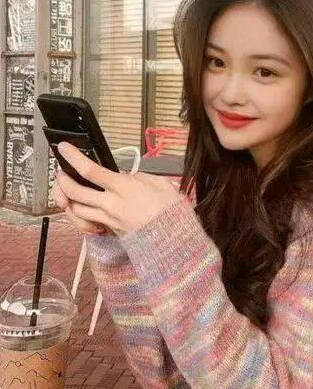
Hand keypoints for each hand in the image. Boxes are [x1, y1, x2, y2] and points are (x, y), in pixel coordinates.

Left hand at [54, 142, 182, 234]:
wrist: (175, 240)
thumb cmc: (171, 212)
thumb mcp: (161, 183)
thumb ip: (140, 177)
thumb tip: (127, 177)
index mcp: (123, 187)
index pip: (90, 170)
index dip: (73, 158)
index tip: (64, 148)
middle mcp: (111, 204)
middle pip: (74, 191)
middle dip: (62, 180)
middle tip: (62, 172)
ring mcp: (109, 220)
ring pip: (76, 209)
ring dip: (69, 199)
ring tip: (70, 190)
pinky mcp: (111, 231)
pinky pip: (87, 223)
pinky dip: (81, 215)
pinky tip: (84, 209)